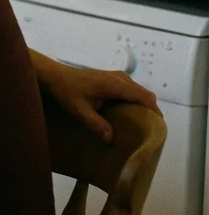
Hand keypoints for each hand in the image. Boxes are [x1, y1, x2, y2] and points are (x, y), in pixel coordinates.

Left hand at [37, 57, 160, 142]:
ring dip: (143, 106)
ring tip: (140, 125)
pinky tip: (128, 115)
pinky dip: (135, 101)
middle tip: (149, 130)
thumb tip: (111, 139)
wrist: (55, 75)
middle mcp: (121, 78)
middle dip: (150, 111)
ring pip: (139, 92)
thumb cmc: (66, 91)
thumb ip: (95, 124)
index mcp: (115, 84)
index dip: (154, 111)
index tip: (158, 127)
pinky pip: (132, 90)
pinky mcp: (114, 78)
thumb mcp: (79, 110)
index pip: (144, 97)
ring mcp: (118, 76)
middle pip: (145, 94)